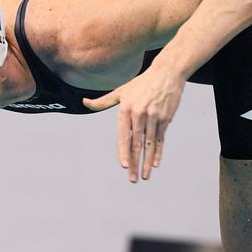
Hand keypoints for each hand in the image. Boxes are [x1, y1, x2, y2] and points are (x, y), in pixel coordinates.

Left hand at [83, 66, 184, 182]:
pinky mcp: (166, 119)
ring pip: (149, 144)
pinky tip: (155, 164)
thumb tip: (85, 102)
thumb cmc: (141, 83)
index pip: (123, 135)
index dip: (123, 151)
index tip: (123, 165)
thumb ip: (103, 101)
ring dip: (147, 162)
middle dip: (134, 163)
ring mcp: (154, 117)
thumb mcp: (121, 91)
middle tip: (132, 179)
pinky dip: (158, 152)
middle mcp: (140, 114)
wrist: (167, 73)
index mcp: (127, 109)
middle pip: (136, 143)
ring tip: (145, 176)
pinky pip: (160, 139)